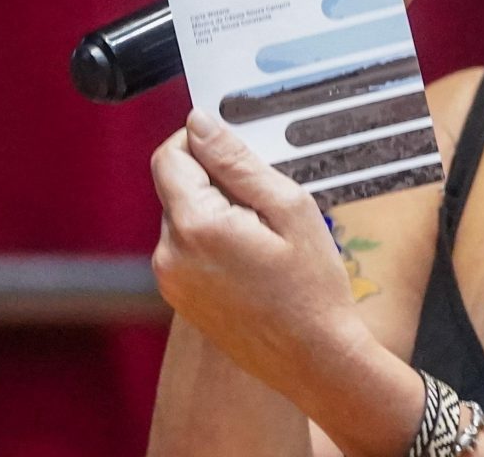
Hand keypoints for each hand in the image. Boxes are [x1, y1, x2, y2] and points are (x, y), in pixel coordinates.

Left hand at [149, 109, 373, 398]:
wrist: (314, 360)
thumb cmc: (312, 288)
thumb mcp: (288, 207)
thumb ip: (237, 162)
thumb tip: (200, 123)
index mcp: (195, 227)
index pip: (170, 155)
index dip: (201, 142)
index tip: (239, 153)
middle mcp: (169, 254)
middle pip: (175, 185)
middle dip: (214, 180)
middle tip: (264, 202)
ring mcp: (170, 280)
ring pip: (182, 214)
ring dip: (215, 210)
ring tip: (262, 235)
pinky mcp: (178, 296)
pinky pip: (186, 246)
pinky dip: (212, 239)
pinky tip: (251, 258)